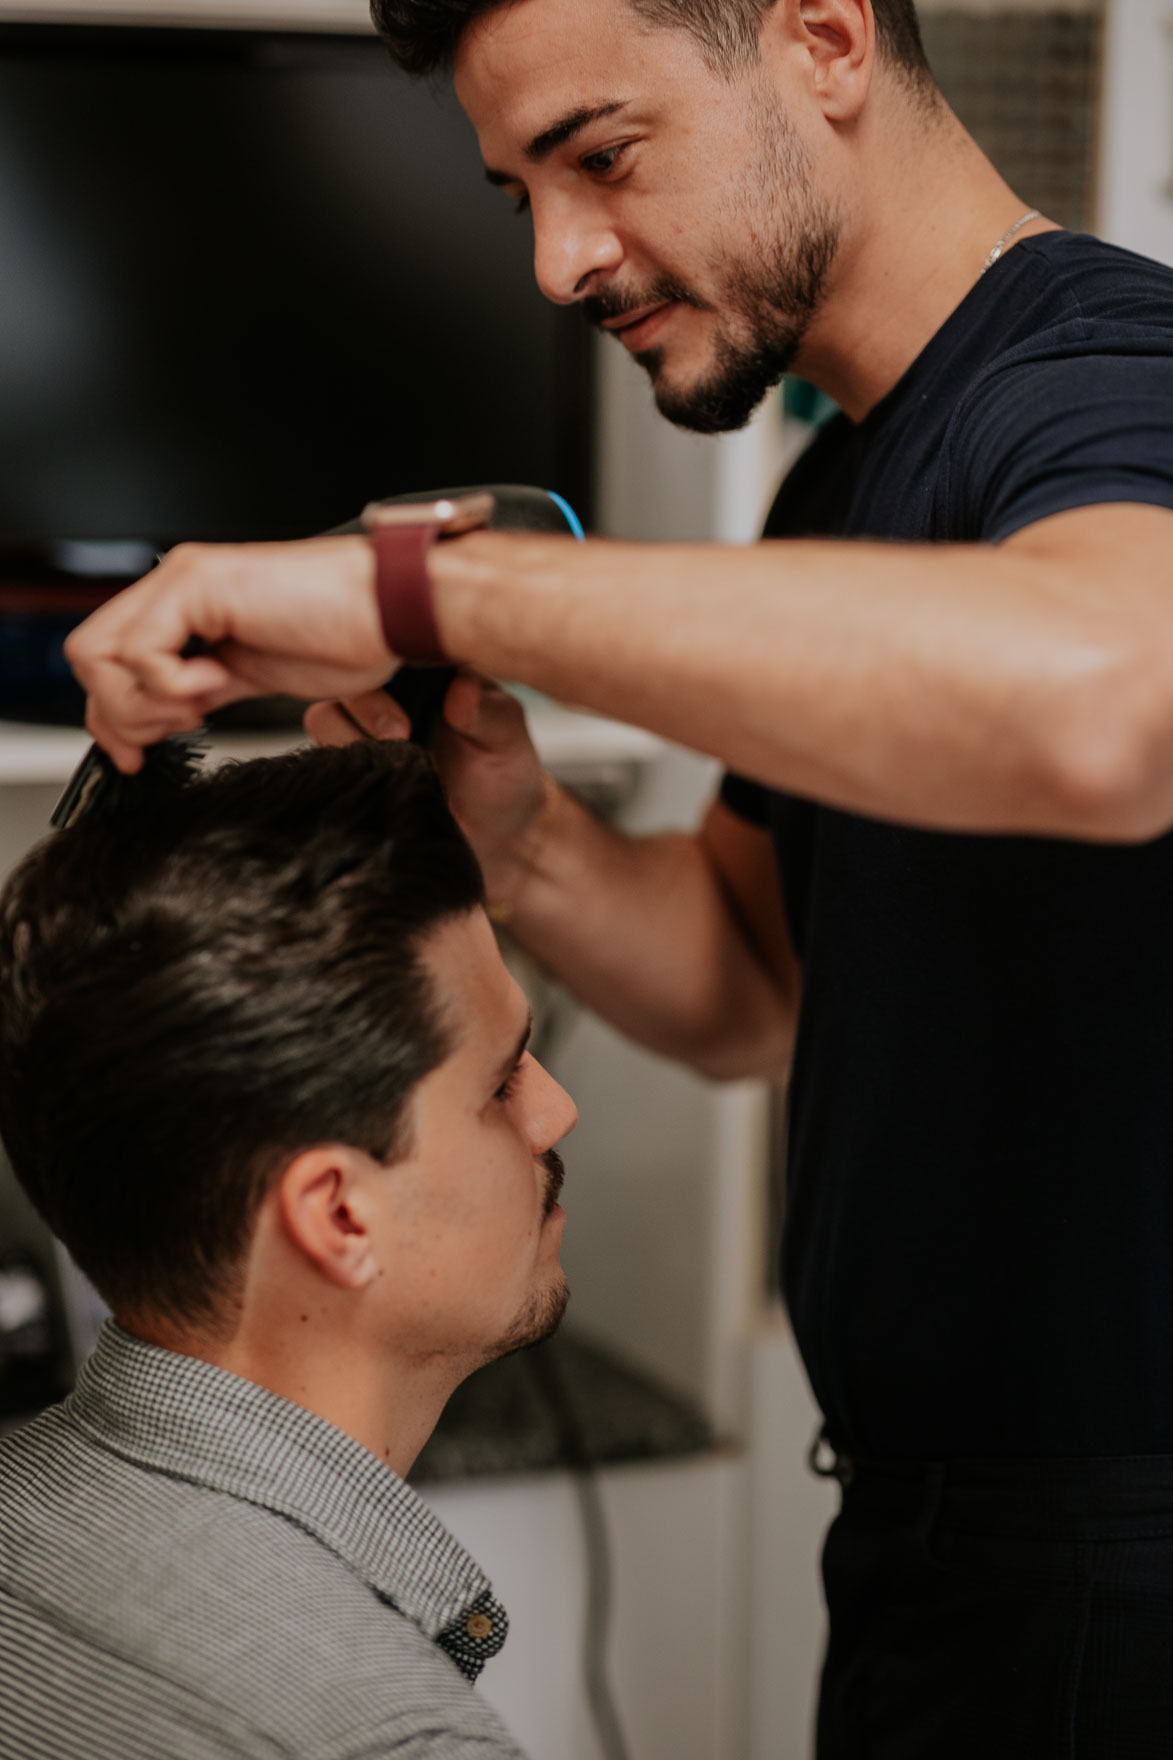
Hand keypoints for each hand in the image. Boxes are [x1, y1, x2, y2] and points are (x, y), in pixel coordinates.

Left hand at [65, 536, 393, 770]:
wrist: (392, 611)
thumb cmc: (347, 640)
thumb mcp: (252, 679)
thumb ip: (199, 693)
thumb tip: (156, 726)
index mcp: (186, 608)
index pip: (106, 662)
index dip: (111, 717)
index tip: (138, 757)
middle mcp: (177, 588)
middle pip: (87, 659)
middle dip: (121, 714)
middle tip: (179, 729)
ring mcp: (183, 581)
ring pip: (98, 656)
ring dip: (144, 702)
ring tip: (200, 706)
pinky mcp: (198, 585)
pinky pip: (143, 654)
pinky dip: (174, 686)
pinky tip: (219, 683)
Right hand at [305, 673, 552, 907]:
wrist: (495, 834)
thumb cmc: (504, 774)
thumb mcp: (508, 739)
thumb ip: (489, 713)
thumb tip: (461, 694)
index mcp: (423, 672)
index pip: (385, 648)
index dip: (386, 674)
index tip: (407, 719)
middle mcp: (388, 694)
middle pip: (344, 678)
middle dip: (363, 709)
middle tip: (399, 739)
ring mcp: (364, 730)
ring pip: (322, 717)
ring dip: (347, 741)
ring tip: (388, 767)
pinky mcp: (351, 766)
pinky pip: (321, 759)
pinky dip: (339, 770)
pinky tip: (373, 787)